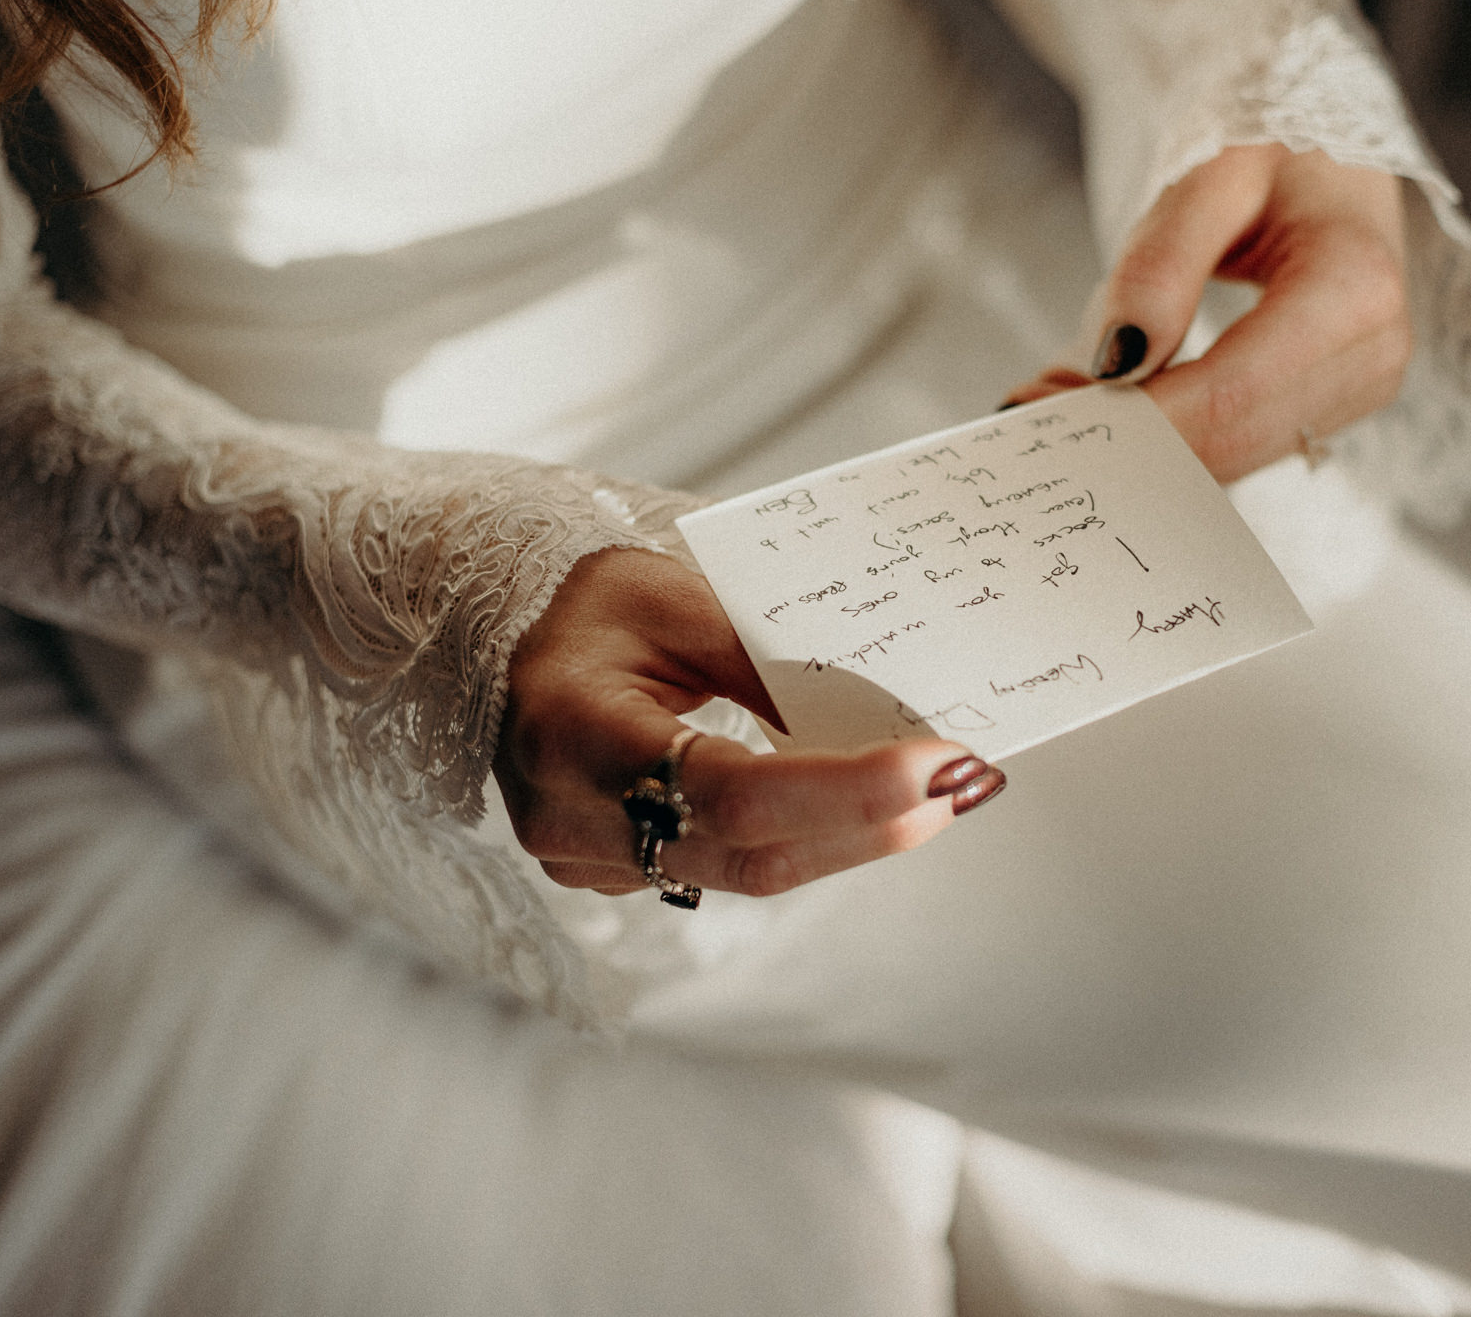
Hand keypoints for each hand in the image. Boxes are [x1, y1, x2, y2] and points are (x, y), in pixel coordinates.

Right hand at [495, 547, 1003, 896]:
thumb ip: (763, 662)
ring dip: (854, 836)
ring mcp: (591, 860)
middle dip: (873, 822)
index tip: (934, 765)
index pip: (727, 791)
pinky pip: (730, 865)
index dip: (843, 791)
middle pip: (754, 851)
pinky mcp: (620, 870)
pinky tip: (869, 807)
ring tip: (940, 793)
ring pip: (750, 870)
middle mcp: (571, 820)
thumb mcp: (673, 600)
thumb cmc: (583, 605)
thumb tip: (874, 719)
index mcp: (571, 734)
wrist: (506, 645)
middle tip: (964, 781)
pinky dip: (808, 835)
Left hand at [1003, 144, 1411, 482]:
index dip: (1132, 419)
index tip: (1037, 412)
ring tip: (1054, 398)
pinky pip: (1232, 448)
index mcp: (1357, 290)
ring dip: (1135, 445)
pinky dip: (1164, 436)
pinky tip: (1104, 403)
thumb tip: (1115, 361)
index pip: (1230, 394)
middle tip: (1024, 409)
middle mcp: (1373, 356)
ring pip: (1227, 460)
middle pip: (1228, 442)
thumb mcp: (1208, 172)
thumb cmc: (1265, 138)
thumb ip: (1159, 263)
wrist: (1316, 142)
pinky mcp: (1324, 409)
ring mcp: (1355, 392)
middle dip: (1123, 437)